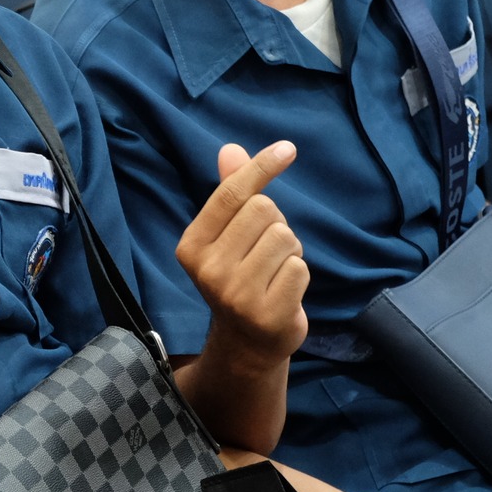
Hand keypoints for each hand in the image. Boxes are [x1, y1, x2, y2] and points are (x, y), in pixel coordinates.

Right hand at [177, 142, 308, 363]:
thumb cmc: (240, 277)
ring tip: (274, 272)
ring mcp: (235, 294)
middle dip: (275, 224)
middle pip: (264, 210)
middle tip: (264, 252)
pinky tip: (283, 290)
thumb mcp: (228, 236)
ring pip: (285, 237)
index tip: (288, 148)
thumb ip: (230, 193)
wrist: (247, 342)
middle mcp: (208, 269)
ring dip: (289, 250)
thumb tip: (230, 148)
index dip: (261, 167)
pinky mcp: (266, 313)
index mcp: (192, 245)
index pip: (231, 194)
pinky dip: (299, 274)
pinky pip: (299, 268)